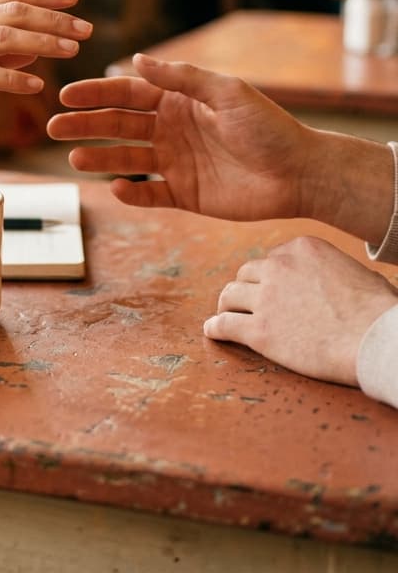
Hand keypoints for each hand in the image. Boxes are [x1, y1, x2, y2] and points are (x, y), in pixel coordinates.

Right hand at [47, 53, 311, 220]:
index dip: (96, 94)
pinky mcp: (185, 194)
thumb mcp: (226, 92)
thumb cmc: (268, 127)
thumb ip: (181, 78)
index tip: (66, 96)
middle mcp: (170, 129)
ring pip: (127, 159)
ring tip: (74, 160)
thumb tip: (135, 61)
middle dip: (85, 125)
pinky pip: (150, 194)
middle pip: (118, 125)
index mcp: (178, 101)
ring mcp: (175, 162)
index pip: (127, 94)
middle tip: (54, 128)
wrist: (300, 172)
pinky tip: (116, 189)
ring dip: (100, 159)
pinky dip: (132, 194)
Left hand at [204, 235, 397, 385]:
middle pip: (247, 274)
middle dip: (247, 287)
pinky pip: (226, 325)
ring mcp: (266, 299)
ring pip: (230, 295)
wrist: (377, 341)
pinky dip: (216, 328)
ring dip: (227, 304)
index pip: (272, 258)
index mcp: (301, 249)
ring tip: (225, 313)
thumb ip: (330, 268)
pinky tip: (212, 332)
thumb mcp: (355, 272)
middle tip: (245, 301)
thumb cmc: (379, 312)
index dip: (270, 275)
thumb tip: (332, 277)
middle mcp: (278, 268)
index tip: (272, 287)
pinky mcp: (260, 331)